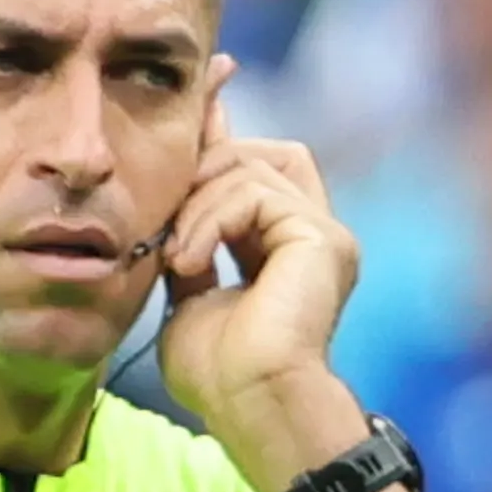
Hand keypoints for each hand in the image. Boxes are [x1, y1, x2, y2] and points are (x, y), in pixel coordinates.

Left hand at [154, 82, 362, 461]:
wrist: (251, 408)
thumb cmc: (218, 374)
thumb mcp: (187, 292)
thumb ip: (188, 241)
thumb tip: (167, 200)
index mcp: (284, 245)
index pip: (252, 164)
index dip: (223, 125)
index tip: (209, 83)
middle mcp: (312, 234)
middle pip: (256, 151)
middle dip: (202, 165)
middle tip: (170, 223)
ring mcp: (324, 234)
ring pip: (249, 167)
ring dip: (198, 206)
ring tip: (178, 259)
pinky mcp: (323, 239)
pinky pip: (255, 191)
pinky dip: (212, 220)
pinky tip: (191, 261)